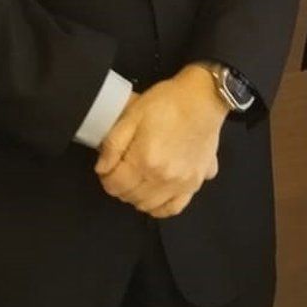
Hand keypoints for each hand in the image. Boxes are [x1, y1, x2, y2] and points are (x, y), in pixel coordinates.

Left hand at [94, 66, 226, 216]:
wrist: (204, 98)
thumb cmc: (167, 102)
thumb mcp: (132, 114)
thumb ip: (113, 144)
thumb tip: (103, 168)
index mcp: (144, 160)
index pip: (114, 185)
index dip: (106, 177)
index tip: (108, 167)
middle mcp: (162, 178)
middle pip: (129, 196)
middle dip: (120, 185)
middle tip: (121, 169)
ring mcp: (181, 184)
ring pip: (148, 205)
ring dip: (137, 196)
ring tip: (138, 179)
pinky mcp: (195, 183)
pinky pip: (174, 208)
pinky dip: (160, 207)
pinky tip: (156, 195)